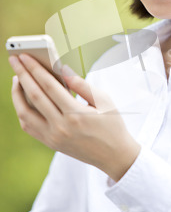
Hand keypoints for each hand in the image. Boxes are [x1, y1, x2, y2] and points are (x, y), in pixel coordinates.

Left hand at [9, 54, 140, 180]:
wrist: (114, 155)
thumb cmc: (111, 124)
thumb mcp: (103, 100)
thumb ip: (81, 84)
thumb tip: (61, 69)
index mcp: (76, 114)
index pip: (49, 86)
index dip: (35, 69)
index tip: (25, 56)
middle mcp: (61, 127)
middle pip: (34, 96)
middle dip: (23, 74)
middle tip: (15, 60)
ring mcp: (53, 137)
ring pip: (25, 113)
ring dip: (17, 93)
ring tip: (17, 78)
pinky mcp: (50, 143)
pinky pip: (28, 126)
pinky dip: (22, 110)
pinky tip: (23, 98)